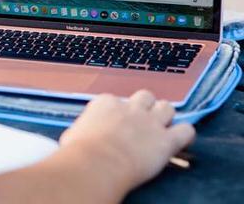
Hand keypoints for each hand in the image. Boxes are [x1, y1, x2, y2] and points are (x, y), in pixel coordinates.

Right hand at [59, 90, 195, 188]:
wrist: (97, 163)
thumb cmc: (79, 151)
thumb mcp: (73, 133)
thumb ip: (84, 128)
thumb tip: (81, 135)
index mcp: (106, 103)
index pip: (114, 100)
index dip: (116, 113)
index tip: (113, 124)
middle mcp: (130, 108)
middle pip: (145, 96)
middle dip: (145, 106)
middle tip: (141, 121)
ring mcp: (150, 122)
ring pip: (167, 107)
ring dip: (165, 116)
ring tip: (161, 128)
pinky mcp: (166, 140)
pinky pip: (186, 130)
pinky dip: (185, 134)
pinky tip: (180, 140)